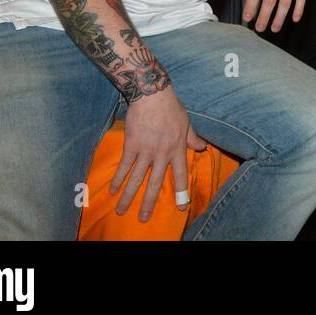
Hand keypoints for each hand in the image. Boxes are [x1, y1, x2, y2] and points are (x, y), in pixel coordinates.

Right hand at [111, 87, 207, 220]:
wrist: (152, 95)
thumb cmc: (171, 107)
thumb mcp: (187, 122)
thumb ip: (193, 138)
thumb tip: (203, 148)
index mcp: (177, 148)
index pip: (180, 174)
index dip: (180, 191)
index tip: (181, 207)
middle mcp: (162, 153)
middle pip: (155, 183)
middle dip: (149, 202)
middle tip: (143, 218)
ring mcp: (146, 150)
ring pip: (137, 178)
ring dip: (128, 196)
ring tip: (121, 211)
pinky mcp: (131, 145)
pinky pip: (124, 166)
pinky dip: (118, 179)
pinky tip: (112, 191)